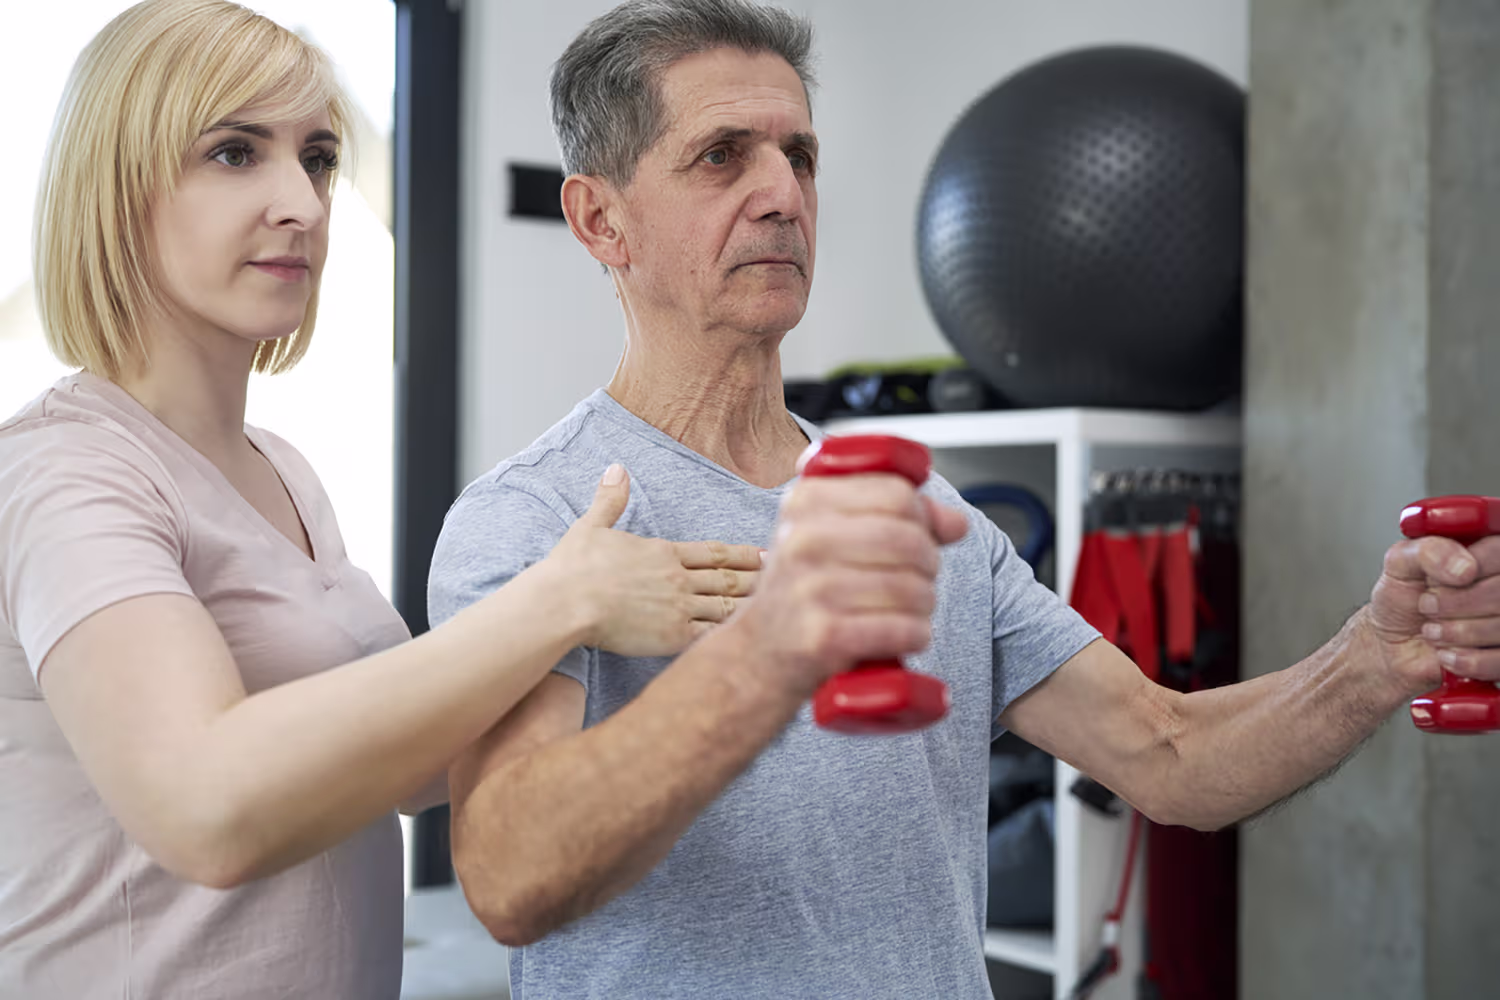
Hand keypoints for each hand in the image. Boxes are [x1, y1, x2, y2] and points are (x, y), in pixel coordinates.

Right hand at [550, 464, 761, 656]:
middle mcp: (678, 578)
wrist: (566, 601)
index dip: (743, 554)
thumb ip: (609, 499)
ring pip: (727, 607)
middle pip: (728, 579)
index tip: (765, 554)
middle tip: (785, 578)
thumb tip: (615, 469)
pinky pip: (712, 635)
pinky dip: (734, 635)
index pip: (714, 553)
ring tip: (777, 608)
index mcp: (663, 552)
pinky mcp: (673, 635)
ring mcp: (679, 607)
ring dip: (753, 607)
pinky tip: (752, 637)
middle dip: (757, 579)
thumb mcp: (591, 525)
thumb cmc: (573, 567)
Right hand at [732, 472, 968, 699]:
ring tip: (907, 611)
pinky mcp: (824, 636)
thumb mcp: (833, 537)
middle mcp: (803, 539)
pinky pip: (903, 628)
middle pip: (909, 539)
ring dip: (924, 605)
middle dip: (928, 564)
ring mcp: (811, 588)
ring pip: (912, 587)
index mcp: (806, 501)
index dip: (922, 516)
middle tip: (917, 580)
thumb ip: (896, 518)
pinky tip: (904, 635)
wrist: (758, 655)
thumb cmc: (804, 591)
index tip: (916, 536)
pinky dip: (916, 635)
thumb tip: (956, 522)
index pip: (896, 493)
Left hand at [1367, 535, 1499, 693]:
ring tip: (1433, 630)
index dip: (1466, 568)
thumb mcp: (1400, 564)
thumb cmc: (1402, 599)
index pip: (1497, 552)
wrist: (1392, 644)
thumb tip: (1465, 568)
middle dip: (1455, 604)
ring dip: (1457, 632)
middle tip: (1428, 607)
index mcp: (1485, 554)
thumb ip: (1428, 551)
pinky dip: (1468, 660)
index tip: (1434, 582)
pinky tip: (1447, 654)